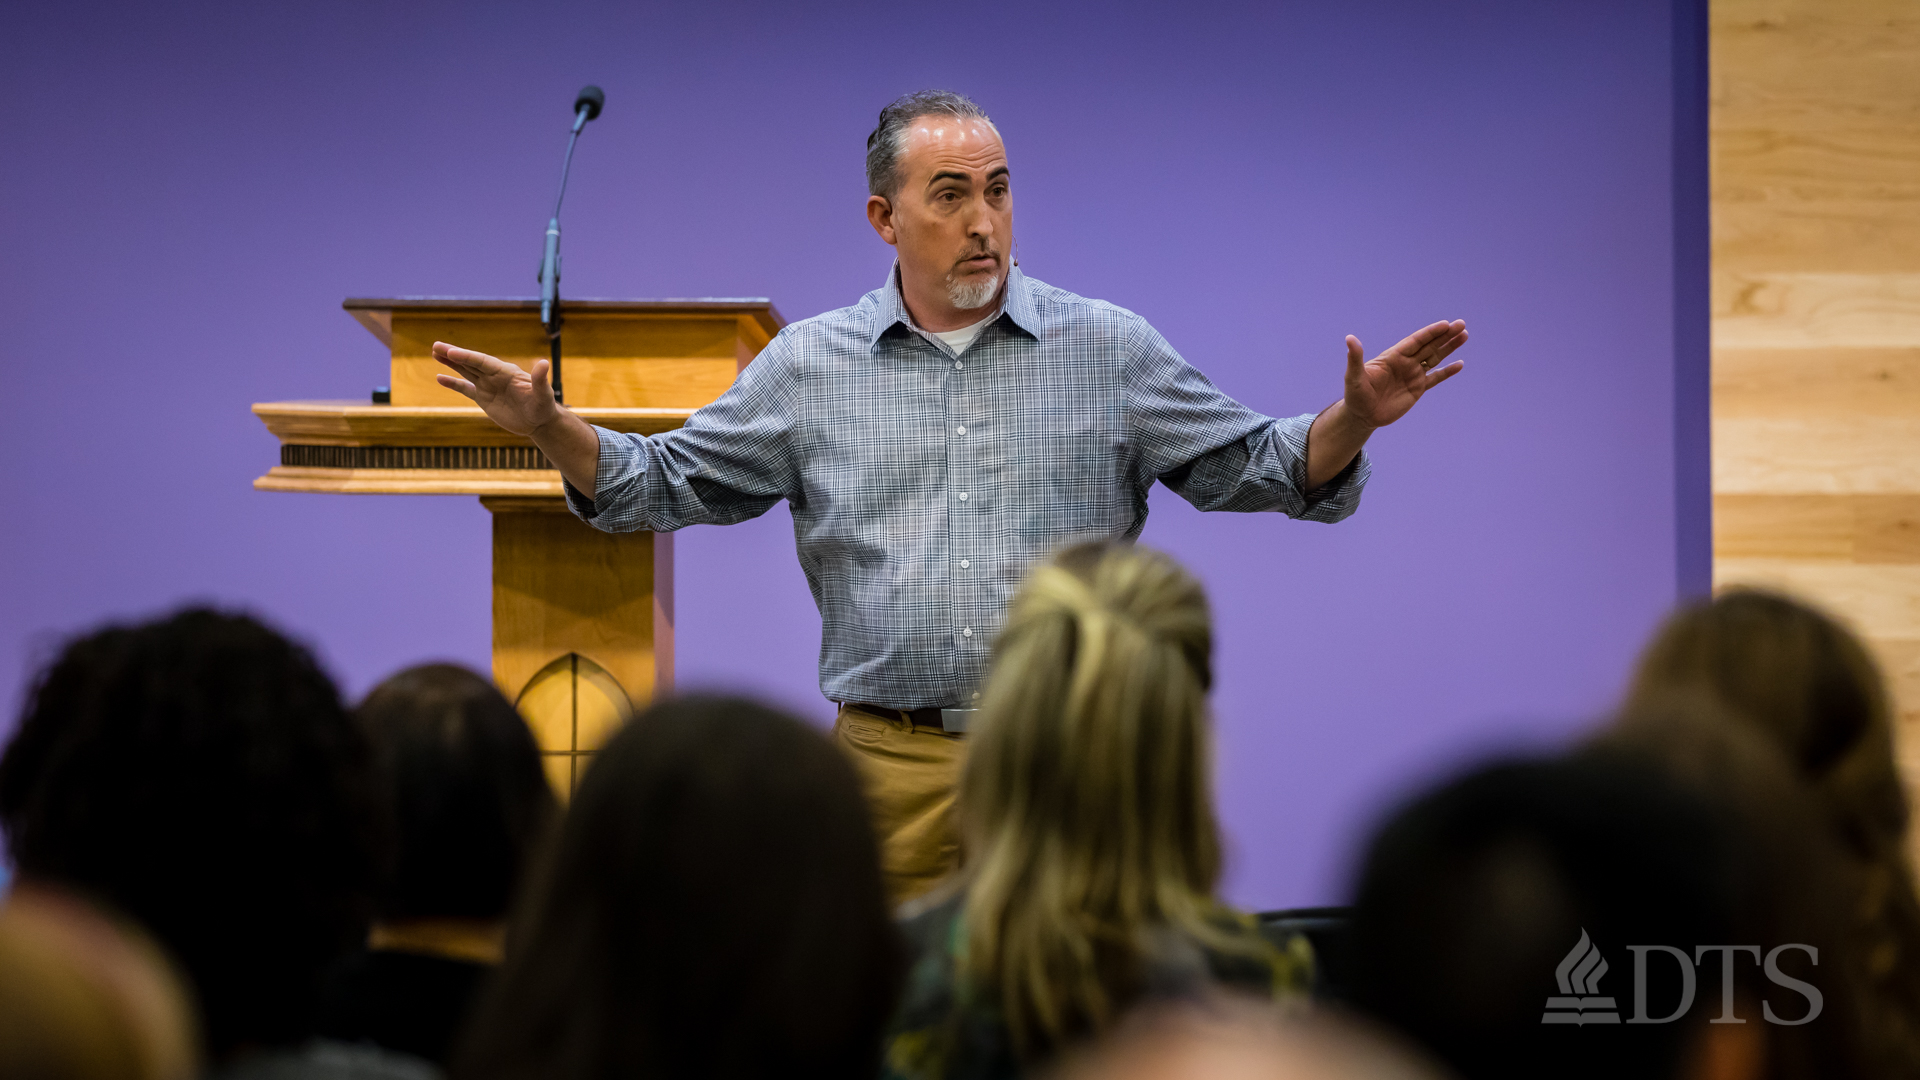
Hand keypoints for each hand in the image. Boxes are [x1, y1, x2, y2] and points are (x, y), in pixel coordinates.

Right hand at [433, 342, 562, 435]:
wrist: (540, 422)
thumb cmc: (544, 407)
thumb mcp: (543, 394)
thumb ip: (540, 380)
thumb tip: (544, 362)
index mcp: (506, 372)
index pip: (483, 361)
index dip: (467, 356)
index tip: (451, 352)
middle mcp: (494, 375)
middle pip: (471, 362)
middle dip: (454, 354)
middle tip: (436, 345)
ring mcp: (488, 386)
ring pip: (466, 371)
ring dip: (451, 363)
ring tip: (435, 352)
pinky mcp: (484, 398)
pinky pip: (465, 388)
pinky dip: (453, 383)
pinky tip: (439, 378)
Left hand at [1342, 319, 1467, 428]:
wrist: (1362, 416)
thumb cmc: (1355, 395)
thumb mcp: (1354, 376)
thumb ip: (1355, 358)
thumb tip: (1350, 338)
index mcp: (1393, 356)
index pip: (1415, 341)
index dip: (1430, 333)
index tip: (1446, 324)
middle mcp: (1406, 363)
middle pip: (1429, 346)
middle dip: (1445, 336)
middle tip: (1461, 324)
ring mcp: (1413, 375)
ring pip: (1435, 358)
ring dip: (1449, 348)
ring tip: (1464, 335)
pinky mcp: (1417, 389)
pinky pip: (1435, 378)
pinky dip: (1447, 372)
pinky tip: (1459, 364)